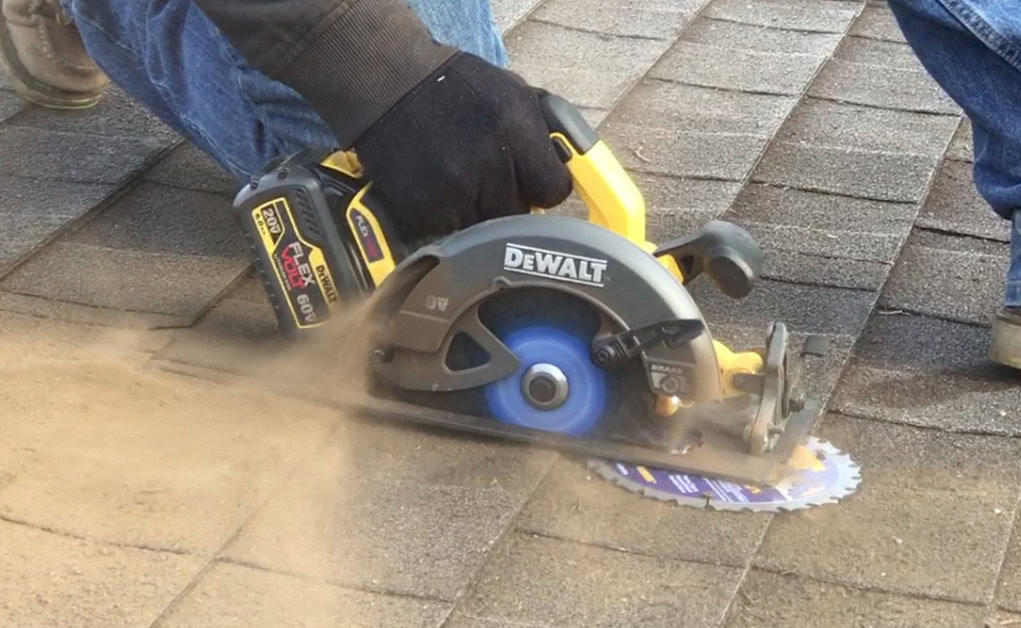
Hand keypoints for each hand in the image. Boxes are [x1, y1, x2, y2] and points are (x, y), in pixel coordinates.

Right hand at [353, 52, 572, 238]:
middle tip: (492, 183)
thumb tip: (564, 164)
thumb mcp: (510, 91)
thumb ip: (540, 131)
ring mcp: (454, 190)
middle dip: (510, 202)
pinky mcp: (424, 209)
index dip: (544, 188)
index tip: (534, 184)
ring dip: (478, 213)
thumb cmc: (455, 86)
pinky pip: (450, 231)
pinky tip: (438, 190)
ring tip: (462, 183)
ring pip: (485, 229)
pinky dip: (447, 218)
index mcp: (516, 129)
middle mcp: (489, 162)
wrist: (389, 84)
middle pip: (520, 215)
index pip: (554, 190)